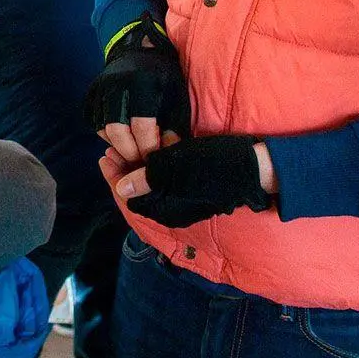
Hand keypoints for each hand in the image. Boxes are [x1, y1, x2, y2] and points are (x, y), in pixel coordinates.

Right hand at [83, 14, 190, 163]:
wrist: (140, 48)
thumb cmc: (164, 75)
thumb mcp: (177, 96)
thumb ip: (173, 124)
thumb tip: (167, 151)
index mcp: (143, 86)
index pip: (141, 128)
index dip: (149, 148)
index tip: (154, 158)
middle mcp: (117, 87)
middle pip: (117, 131)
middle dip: (129, 152)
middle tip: (141, 159)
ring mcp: (101, 89)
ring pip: (103, 129)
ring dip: (118, 144)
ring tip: (133, 148)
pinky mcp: (92, 93)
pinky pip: (95, 122)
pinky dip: (108, 134)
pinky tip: (123, 135)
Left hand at [110, 135, 272, 227]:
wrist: (254, 167)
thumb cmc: (211, 165)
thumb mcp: (174, 168)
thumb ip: (146, 179)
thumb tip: (121, 189)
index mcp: (166, 210)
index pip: (129, 197)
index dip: (114, 176)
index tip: (104, 155)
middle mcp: (174, 211)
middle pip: (139, 192)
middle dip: (124, 170)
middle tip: (112, 147)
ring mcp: (185, 203)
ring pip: (153, 185)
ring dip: (139, 167)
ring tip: (130, 145)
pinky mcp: (195, 193)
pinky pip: (168, 182)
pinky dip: (158, 168)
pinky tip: (155, 150)